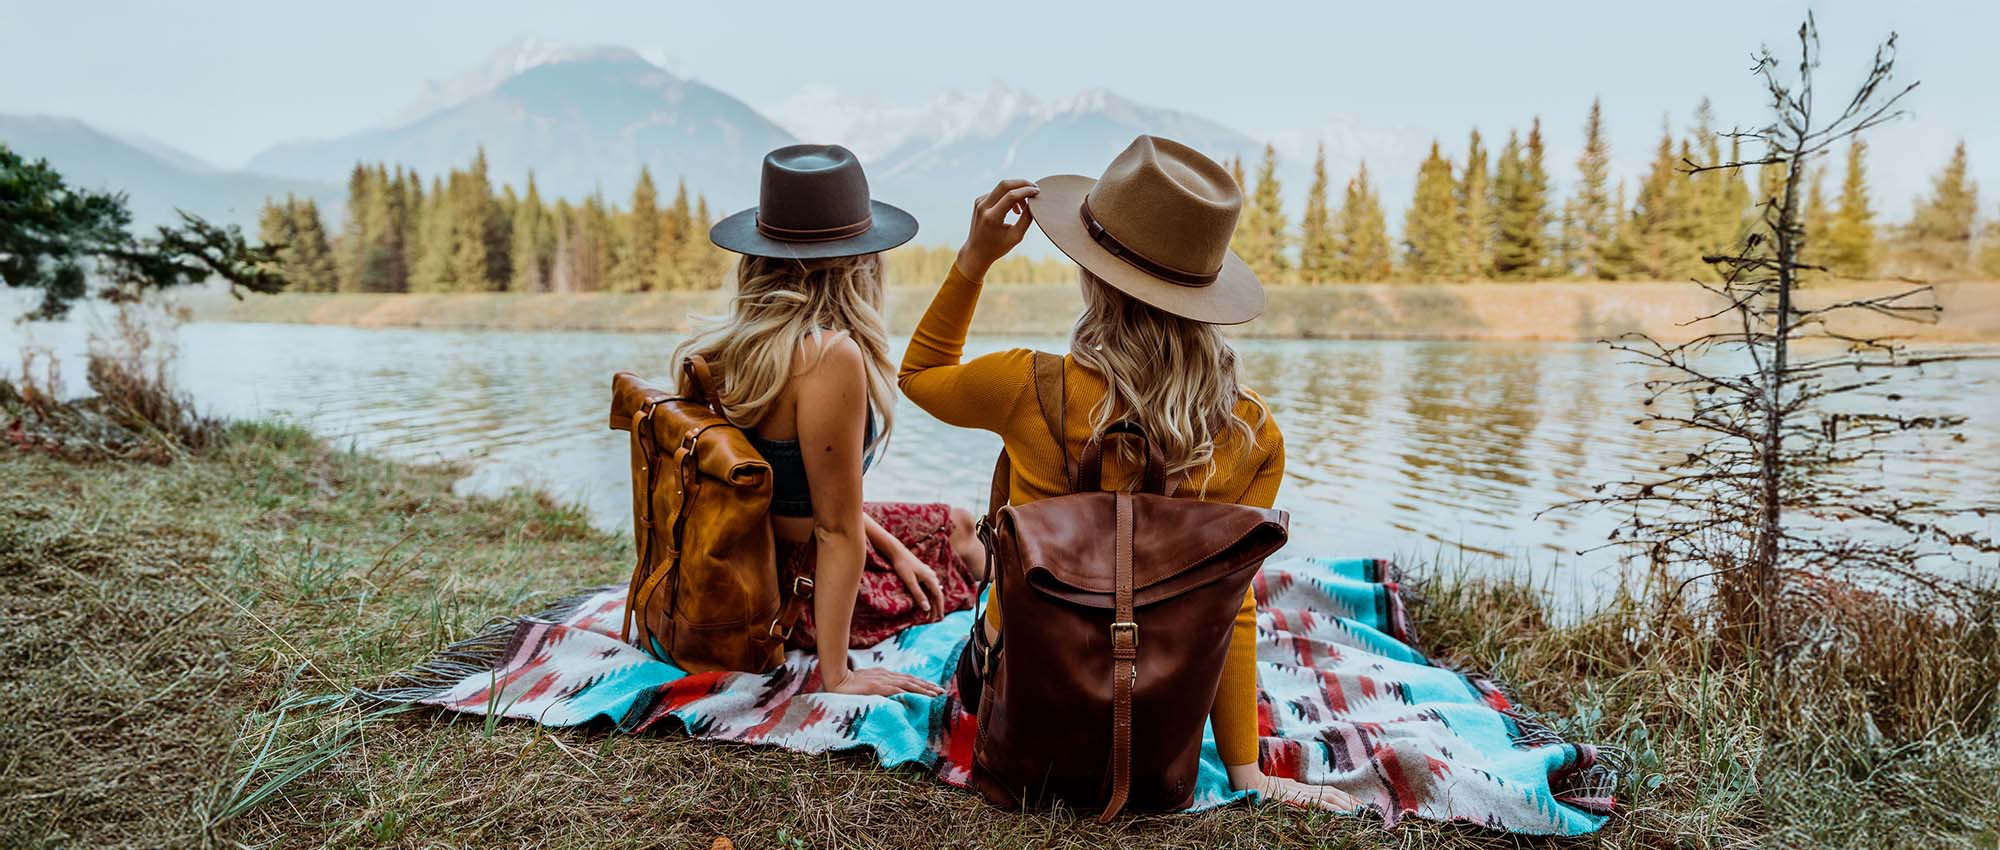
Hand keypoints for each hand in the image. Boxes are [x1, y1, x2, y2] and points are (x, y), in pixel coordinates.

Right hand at [821, 663, 944, 697]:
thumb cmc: (849, 682)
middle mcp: (887, 675)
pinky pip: (898, 690)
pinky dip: (911, 693)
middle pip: (911, 680)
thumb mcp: (867, 683)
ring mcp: (883, 681)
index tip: (933, 688)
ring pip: (908, 684)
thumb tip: (888, 693)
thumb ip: (878, 686)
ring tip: (936, 695)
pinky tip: (919, 697)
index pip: (907, 679)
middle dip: (927, 686)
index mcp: (885, 674)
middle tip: (941, 691)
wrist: (836, 679)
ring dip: (924, 689)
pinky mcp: (878, 687)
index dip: (921, 683)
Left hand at [890, 550, 946, 620]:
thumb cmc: (902, 566)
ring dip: (931, 602)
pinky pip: (929, 587)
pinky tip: (925, 601)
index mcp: (930, 578)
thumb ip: (918, 595)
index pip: (938, 596)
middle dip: (935, 608)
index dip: (939, 608)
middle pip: (936, 595)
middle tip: (933, 619)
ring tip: (928, 613)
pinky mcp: (923, 573)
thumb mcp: (909, 582)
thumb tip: (927, 608)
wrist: (897, 551)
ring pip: (933, 591)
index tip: (939, 618)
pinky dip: (928, 596)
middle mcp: (932, 576)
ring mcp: (928, 574)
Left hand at [954, 179, 1037, 280]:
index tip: (1037, 192)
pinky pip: (997, 192)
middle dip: (1022, 183)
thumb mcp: (1016, 236)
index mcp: (992, 218)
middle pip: (1005, 184)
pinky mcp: (979, 201)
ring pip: (1001, 187)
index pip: (1011, 196)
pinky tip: (1014, 208)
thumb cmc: (998, 247)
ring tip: (1023, 207)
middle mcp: (983, 207)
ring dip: (1016, 191)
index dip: (1026, 191)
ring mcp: (979, 202)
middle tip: (1034, 189)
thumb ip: (1026, 218)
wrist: (976, 252)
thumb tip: (1034, 202)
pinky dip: (1009, 195)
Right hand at [1228, 764, 1359, 811]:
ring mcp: (1303, 794)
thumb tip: (1299, 792)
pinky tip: (1344, 813)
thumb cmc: (1263, 787)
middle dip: (1352, 801)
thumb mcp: (1282, 789)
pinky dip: (1334, 808)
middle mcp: (1307, 789)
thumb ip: (1293, 791)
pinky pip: (1321, 803)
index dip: (1345, 797)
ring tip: (1360, 813)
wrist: (1251, 783)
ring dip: (1348, 805)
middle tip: (1366, 809)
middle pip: (1335, 793)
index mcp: (1305, 788)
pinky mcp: (1299, 799)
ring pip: (1332, 798)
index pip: (1331, 791)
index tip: (1357, 804)